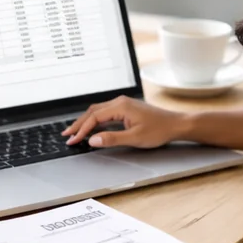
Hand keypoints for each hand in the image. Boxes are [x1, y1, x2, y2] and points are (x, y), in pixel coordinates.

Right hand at [62, 96, 187, 148]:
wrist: (176, 124)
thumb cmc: (159, 130)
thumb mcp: (134, 138)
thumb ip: (112, 139)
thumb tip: (92, 140)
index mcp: (120, 107)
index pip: (94, 118)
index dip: (81, 130)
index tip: (72, 140)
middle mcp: (120, 102)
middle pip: (92, 112)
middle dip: (78, 124)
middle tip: (67, 135)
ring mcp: (123, 104)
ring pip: (98, 111)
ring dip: (86, 121)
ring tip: (75, 132)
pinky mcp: (126, 108)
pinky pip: (105, 113)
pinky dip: (95, 121)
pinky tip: (92, 128)